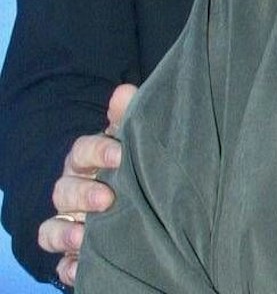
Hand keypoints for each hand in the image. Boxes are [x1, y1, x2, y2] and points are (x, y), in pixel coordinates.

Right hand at [39, 83, 135, 286]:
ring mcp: (69, 224)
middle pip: (64, 190)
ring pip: (52, 228)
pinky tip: (80, 266)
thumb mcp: (133, 140)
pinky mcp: (71, 255)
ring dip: (65, 232)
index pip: (82, 151)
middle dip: (82, 194)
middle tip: (107, 198)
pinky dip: (67, 266)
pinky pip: (60, 264)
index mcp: (89, 161)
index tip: (119, 154)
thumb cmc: (133, 163)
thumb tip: (124, 92)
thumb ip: (128, 117)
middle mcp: (74, 192)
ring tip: (84, 235)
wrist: (143, 202)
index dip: (97, 151)